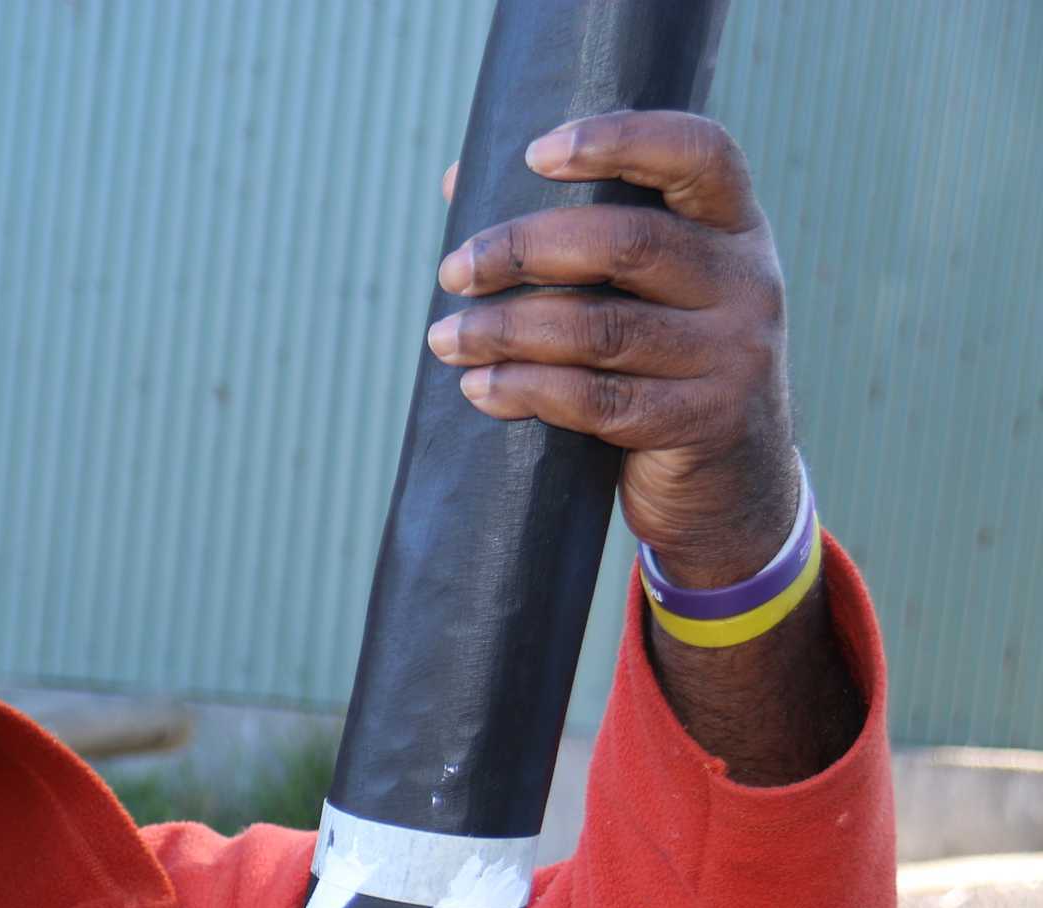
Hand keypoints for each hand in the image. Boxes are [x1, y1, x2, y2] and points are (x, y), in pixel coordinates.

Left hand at [426, 112, 799, 588]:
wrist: (735, 483)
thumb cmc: (663, 364)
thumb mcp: (647, 292)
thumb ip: (573, 233)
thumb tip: (458, 181)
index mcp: (732, 227)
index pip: (697, 153)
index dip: (619, 139)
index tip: (536, 153)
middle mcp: (746, 281)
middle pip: (626, 243)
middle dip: (522, 251)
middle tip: (454, 270)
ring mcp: (733, 354)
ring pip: (602, 329)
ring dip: (506, 330)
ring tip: (446, 339)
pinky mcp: (704, 422)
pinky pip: (600, 400)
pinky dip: (528, 390)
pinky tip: (481, 388)